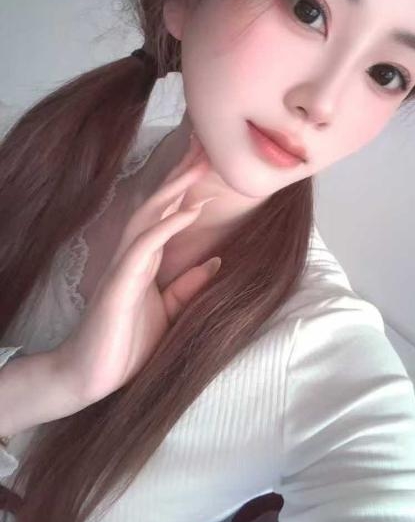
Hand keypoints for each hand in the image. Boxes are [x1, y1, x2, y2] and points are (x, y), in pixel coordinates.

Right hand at [55, 133, 219, 406]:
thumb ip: (188, 287)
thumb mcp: (169, 313)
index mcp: (146, 261)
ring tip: (198, 163)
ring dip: (174, 189)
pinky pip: (144, 248)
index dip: (186, 186)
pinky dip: (166, 226)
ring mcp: (124, 268)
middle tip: (206, 145)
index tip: (209, 161)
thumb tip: (217, 261)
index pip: (166, 214)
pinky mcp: (119, 286)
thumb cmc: (127, 345)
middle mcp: (134, 256)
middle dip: (180, 174)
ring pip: (148, 216)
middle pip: (157, 204)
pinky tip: (187, 210)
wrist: (89, 377)